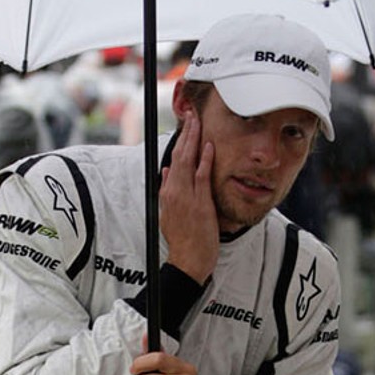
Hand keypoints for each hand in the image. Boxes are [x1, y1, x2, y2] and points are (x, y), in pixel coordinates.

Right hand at [159, 108, 218, 283]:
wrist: (188, 260)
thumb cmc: (182, 239)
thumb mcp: (168, 213)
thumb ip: (167, 190)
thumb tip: (165, 170)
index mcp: (167, 192)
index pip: (173, 159)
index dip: (180, 140)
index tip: (185, 125)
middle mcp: (174, 191)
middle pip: (179, 155)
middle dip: (186, 133)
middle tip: (191, 114)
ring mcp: (186, 196)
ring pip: (188, 161)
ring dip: (194, 139)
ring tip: (197, 121)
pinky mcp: (200, 203)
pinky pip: (202, 176)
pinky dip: (205, 160)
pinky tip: (208, 145)